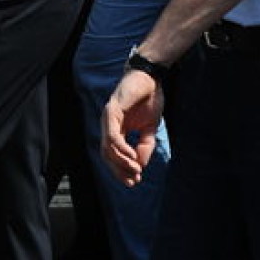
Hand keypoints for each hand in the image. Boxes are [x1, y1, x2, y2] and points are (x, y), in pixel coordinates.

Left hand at [101, 69, 164, 185]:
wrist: (152, 77)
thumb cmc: (149, 99)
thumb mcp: (151, 127)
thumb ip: (145, 145)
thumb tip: (141, 164)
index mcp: (117, 129)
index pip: (113, 156)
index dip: (122, 170)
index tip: (135, 181)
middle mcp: (109, 125)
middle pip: (107, 155)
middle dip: (119, 171)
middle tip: (134, 181)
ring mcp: (108, 118)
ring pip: (107, 147)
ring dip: (121, 162)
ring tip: (135, 169)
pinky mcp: (112, 110)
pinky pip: (113, 135)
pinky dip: (120, 148)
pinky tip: (132, 155)